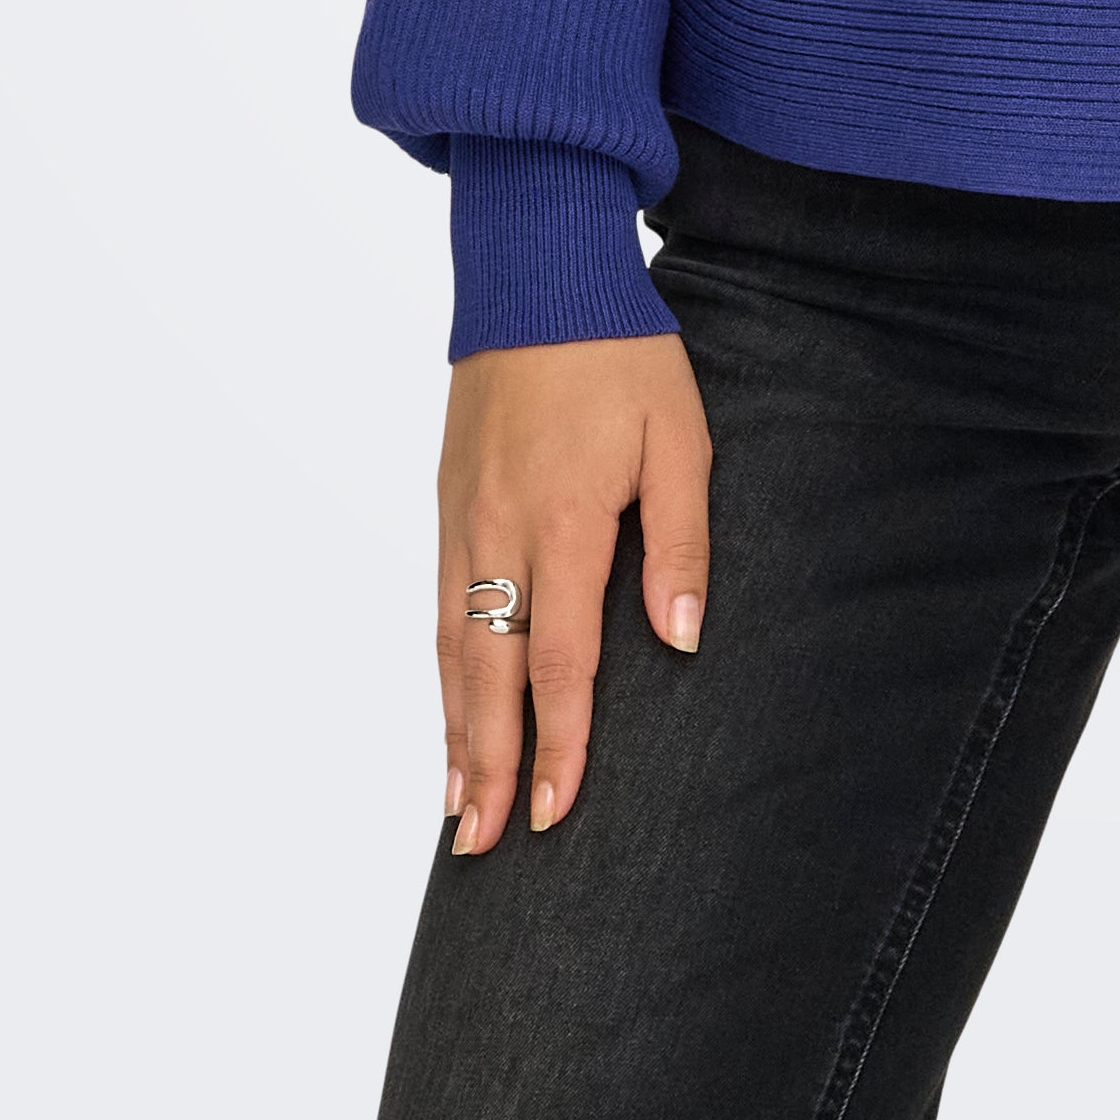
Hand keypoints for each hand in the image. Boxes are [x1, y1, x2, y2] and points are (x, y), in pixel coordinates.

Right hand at [438, 331, 710, 855]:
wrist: (536, 271)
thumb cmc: (620, 353)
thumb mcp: (679, 436)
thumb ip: (680, 541)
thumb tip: (679, 639)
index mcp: (565, 520)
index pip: (560, 659)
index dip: (560, 744)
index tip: (558, 812)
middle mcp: (500, 531)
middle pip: (488, 673)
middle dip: (488, 766)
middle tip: (484, 848)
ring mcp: (462, 519)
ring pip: (451, 648)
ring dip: (453, 733)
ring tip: (457, 811)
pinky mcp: (446, 504)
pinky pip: (440, 608)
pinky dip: (441, 673)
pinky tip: (448, 710)